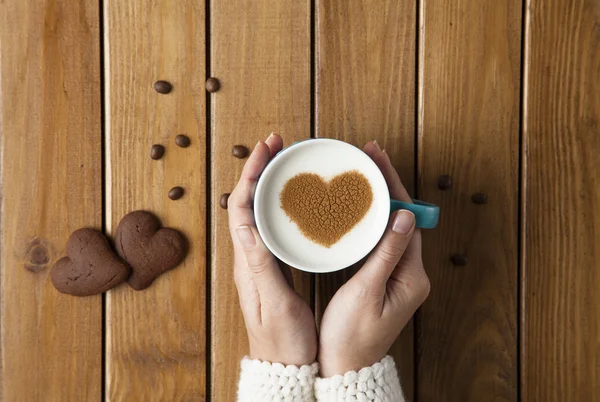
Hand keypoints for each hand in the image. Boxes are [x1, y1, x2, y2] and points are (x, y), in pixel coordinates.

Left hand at [228, 133, 316, 365]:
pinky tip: (295, 198)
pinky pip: (272, 225)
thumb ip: (260, 265)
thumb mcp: (274, 303)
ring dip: (268, 183)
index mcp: (248, 262)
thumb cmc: (282, 339)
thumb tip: (246, 225)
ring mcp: (260, 260)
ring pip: (259, 211)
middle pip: (247, 203)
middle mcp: (250, 257)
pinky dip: (280, 204)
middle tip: (277, 145)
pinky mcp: (273, 266)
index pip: (240, 208)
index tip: (265, 151)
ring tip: (285, 162)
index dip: (250, 176)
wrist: (284, 364)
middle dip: (259, 170)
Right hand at [318, 141, 430, 376]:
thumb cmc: (352, 335)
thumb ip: (386, 254)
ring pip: (392, 226)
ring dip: (380, 198)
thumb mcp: (366, 292)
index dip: (394, 187)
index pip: (407, 219)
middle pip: (403, 218)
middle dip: (388, 185)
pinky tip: (359, 206)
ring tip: (364, 173)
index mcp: (412, 277)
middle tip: (369, 156)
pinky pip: (383, 239)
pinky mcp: (386, 278)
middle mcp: (411, 273)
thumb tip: (405, 215)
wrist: (347, 365)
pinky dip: (372, 218)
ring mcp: (400, 276)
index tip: (379, 160)